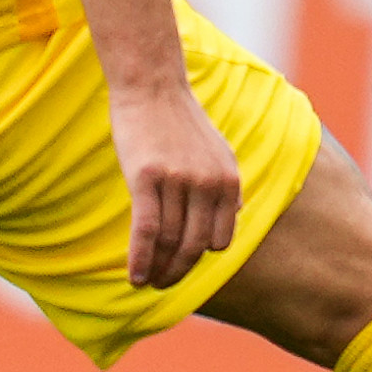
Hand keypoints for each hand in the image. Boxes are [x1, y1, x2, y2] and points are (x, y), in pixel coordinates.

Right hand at [107, 74, 241, 289]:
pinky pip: (146, 230)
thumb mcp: (218, 151)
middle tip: (163, 286)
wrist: (153, 86)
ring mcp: (179, 181)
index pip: (220, 240)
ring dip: (157, 270)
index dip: (200, 258)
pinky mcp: (147, 178)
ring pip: (170, 242)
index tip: (182, 265)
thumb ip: (227, 186)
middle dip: (179, 272)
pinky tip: (134, 277)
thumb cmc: (180, 121)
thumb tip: (237, 215)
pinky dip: (140, 258)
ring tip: (146, 283)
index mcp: (230, 181)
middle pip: (195, 247)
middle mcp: (209, 184)